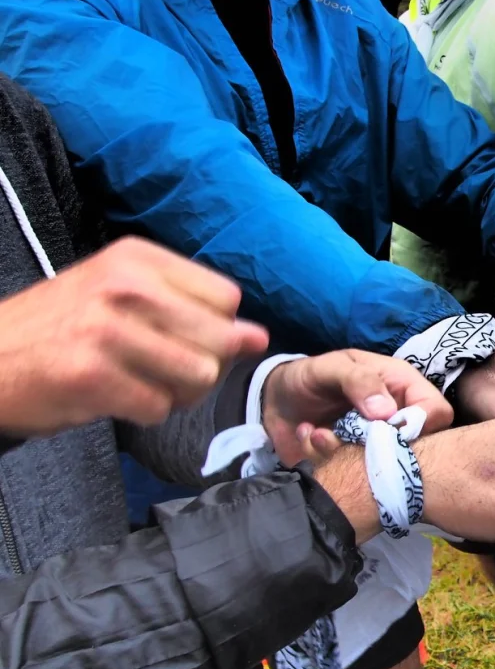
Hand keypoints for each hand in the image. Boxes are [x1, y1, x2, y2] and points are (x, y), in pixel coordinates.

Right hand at [0, 237, 267, 434]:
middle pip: (221, 339)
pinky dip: (144, 411)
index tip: (184, 337)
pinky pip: (159, 407)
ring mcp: (107, 331)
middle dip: (204, 366)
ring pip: (198, 376)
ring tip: (141, 382)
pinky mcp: (91, 376)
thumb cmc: (62, 327)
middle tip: (163, 369)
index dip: (216, 328)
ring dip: (177, 392)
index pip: (226, 297)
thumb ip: (193, 311)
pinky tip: (114, 396)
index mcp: (137, 257)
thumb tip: (259, 337)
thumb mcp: (123, 293)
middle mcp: (125, 286)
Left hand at [261, 350, 453, 464]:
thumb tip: (387, 413)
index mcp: (402, 387)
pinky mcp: (358, 465)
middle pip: (422, 446)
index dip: (421, 424)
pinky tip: (312, 442)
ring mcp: (379, 445)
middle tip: (351, 439)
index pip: (437, 412)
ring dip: (350, 454)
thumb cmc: (309, 376)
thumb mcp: (330, 368)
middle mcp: (397, 418)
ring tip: (321, 435)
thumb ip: (358, 382)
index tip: (388, 430)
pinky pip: (357, 477)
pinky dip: (330, 461)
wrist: (275, 400)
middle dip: (384, 448)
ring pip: (389, 467)